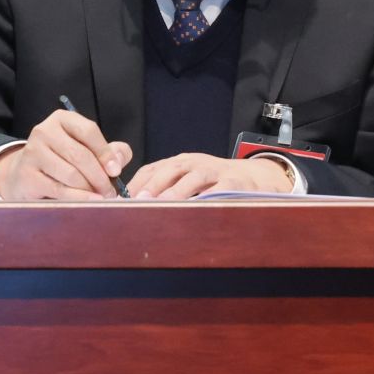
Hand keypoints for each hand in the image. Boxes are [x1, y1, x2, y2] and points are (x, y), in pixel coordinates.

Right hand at [0, 111, 132, 199]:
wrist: (25, 174)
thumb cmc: (62, 160)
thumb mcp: (86, 149)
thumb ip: (111, 151)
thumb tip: (120, 160)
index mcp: (62, 119)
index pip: (89, 131)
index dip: (106, 153)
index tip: (116, 171)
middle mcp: (44, 131)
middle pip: (80, 155)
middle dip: (100, 177)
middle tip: (110, 191)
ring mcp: (32, 152)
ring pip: (71, 174)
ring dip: (90, 189)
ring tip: (99, 197)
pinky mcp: (27, 175)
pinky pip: (59, 189)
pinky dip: (78, 198)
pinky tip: (89, 203)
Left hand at [127, 152, 294, 199]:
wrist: (253, 178)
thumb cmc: (213, 183)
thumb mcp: (186, 181)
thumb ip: (164, 190)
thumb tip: (134, 210)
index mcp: (179, 163)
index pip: (152, 169)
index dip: (136, 183)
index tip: (120, 199)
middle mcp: (194, 164)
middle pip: (170, 170)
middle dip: (152, 186)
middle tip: (137, 202)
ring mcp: (215, 171)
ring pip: (194, 178)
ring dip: (177, 191)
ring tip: (162, 205)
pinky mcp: (234, 183)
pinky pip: (221, 188)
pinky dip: (209, 197)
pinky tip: (197, 208)